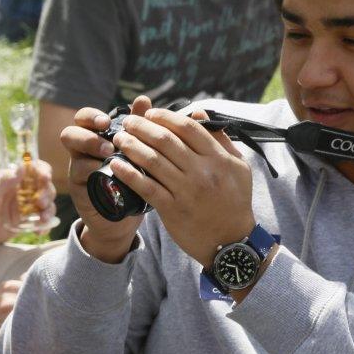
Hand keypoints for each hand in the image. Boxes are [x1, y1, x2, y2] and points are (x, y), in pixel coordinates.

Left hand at [0, 161, 55, 254]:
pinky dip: (44, 225)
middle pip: (43, 187)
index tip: (45, 179)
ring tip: (42, 220)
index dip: (43, 171)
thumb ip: (2, 182)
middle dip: (47, 194)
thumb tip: (22, 166)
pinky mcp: (22, 223)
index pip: (32, 170)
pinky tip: (40, 231)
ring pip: (45, 205)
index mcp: (9, 181)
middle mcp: (18, 192)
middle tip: (40, 204)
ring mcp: (21, 208)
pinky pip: (39, 221)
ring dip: (49, 210)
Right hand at [61, 96, 151, 262]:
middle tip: (107, 144)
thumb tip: (143, 99)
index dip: (91, 116)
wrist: (124, 215)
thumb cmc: (131, 177)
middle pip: (69, 134)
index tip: (107, 121)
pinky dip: (95, 178)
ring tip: (110, 158)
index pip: (83, 118)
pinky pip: (81, 182)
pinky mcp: (80, 192)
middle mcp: (82, 152)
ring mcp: (79, 172)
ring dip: (91, 160)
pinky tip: (111, 178)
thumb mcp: (137, 150)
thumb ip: (138, 125)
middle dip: (86, 136)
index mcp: (95, 137)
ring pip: (74, 159)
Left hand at [106, 108, 254, 267]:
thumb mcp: (238, 166)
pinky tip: (116, 164)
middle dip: (142, 127)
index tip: (150, 113)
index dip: (165, 117)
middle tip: (127, 121)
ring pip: (152, 161)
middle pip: (166, 140)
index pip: (188, 128)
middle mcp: (202, 172)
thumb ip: (220, 138)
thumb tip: (199, 112)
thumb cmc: (234, 200)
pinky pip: (146, 187)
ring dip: (131, 146)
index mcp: (218, 158)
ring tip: (119, 138)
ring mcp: (186, 190)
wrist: (231, 240)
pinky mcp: (172, 209)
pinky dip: (128, 174)